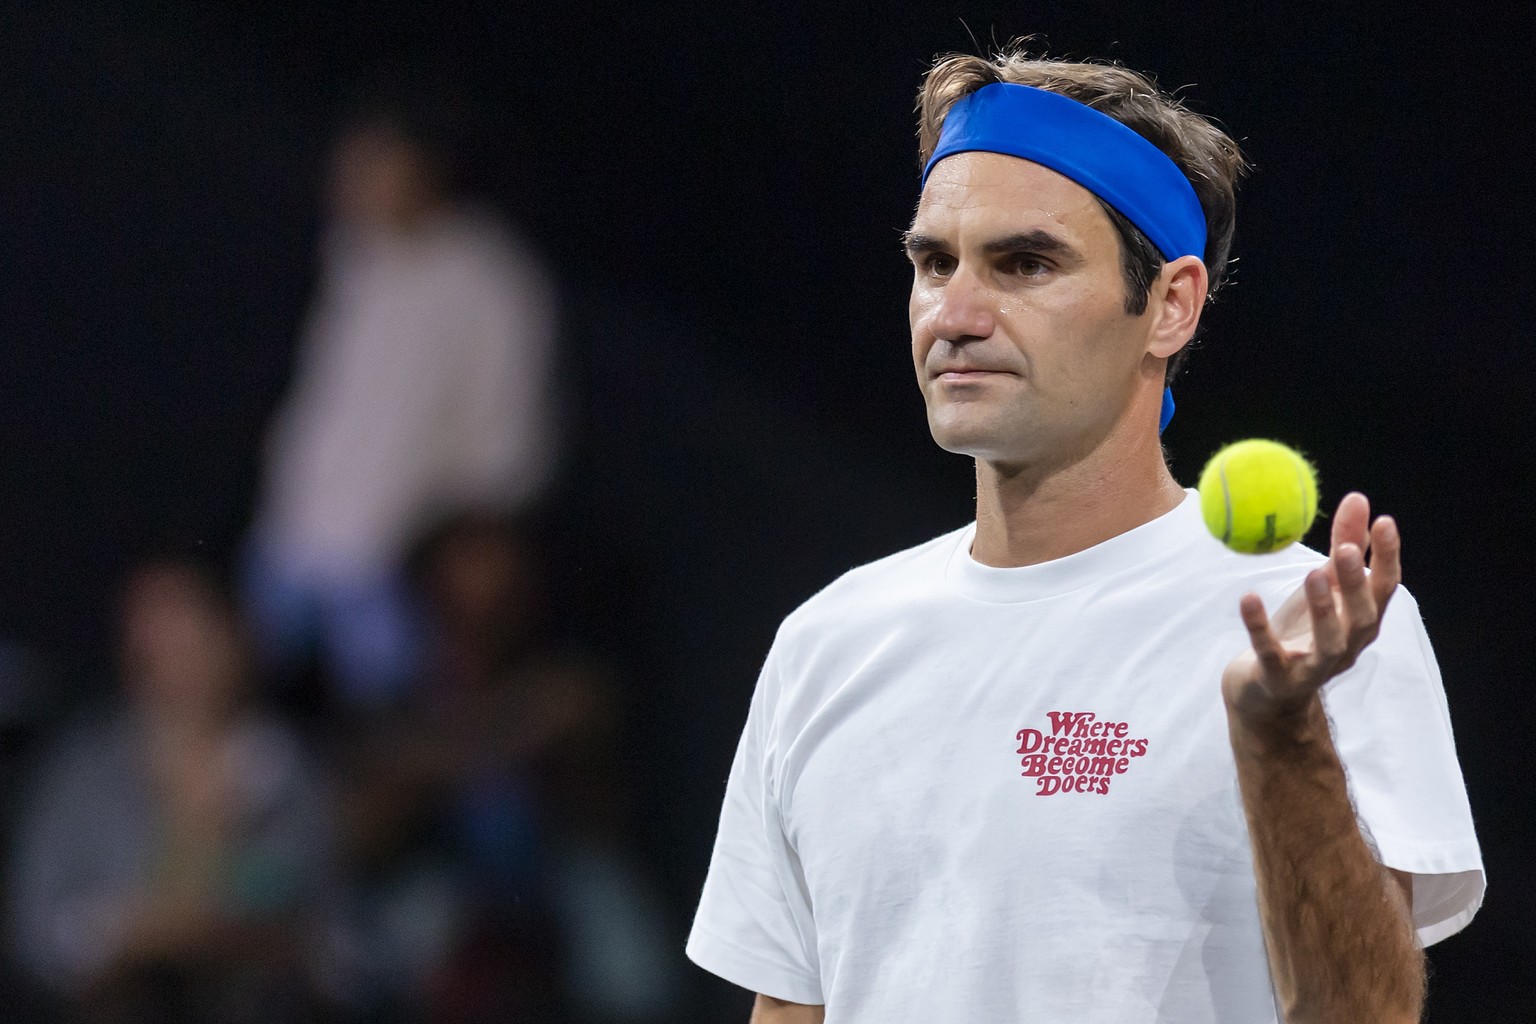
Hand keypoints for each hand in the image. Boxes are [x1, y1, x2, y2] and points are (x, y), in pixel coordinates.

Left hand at [1221, 492, 1401, 720]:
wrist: (1264, 692)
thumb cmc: (1300, 631)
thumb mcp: (1322, 586)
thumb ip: (1343, 544)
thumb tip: (1359, 498)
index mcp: (1360, 621)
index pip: (1384, 588)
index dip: (1387, 557)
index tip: (1384, 520)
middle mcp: (1346, 646)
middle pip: (1362, 616)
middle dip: (1355, 583)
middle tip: (1345, 550)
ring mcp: (1314, 667)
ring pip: (1329, 641)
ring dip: (1323, 608)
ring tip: (1313, 573)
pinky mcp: (1279, 679)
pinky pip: (1270, 652)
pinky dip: (1260, 627)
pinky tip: (1248, 599)